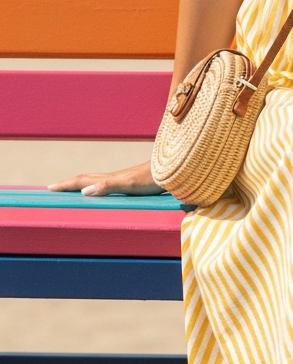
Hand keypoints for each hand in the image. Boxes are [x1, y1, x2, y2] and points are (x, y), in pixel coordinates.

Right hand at [48, 161, 162, 197]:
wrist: (171, 172)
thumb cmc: (151, 179)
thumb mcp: (129, 184)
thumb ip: (108, 186)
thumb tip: (84, 191)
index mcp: (109, 179)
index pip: (82, 181)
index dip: (66, 185)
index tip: (50, 188)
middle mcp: (113, 178)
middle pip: (86, 178)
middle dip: (69, 183)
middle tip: (55, 187)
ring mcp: (121, 179)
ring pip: (96, 180)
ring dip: (81, 184)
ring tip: (73, 188)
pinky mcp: (130, 182)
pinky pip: (106, 184)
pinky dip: (97, 187)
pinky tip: (102, 190)